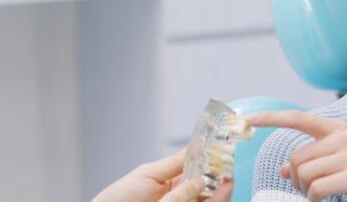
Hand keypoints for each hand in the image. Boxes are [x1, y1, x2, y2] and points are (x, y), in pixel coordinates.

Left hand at [92, 149, 232, 201]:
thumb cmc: (116, 200)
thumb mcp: (147, 175)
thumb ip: (174, 165)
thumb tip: (200, 156)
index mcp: (171, 182)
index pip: (196, 168)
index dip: (211, 159)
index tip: (223, 149)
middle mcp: (180, 195)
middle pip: (208, 186)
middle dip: (220, 176)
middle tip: (229, 167)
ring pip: (209, 198)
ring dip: (221, 190)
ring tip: (228, 180)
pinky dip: (215, 199)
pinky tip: (221, 191)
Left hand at [247, 111, 346, 201]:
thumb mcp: (341, 165)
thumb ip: (314, 162)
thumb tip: (284, 169)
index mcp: (339, 129)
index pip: (298, 118)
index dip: (270, 118)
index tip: (246, 119)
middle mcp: (344, 136)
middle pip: (296, 158)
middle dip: (297, 180)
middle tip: (312, 192)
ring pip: (304, 174)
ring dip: (307, 192)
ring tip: (322, 196)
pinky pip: (317, 189)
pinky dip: (316, 200)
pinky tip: (326, 201)